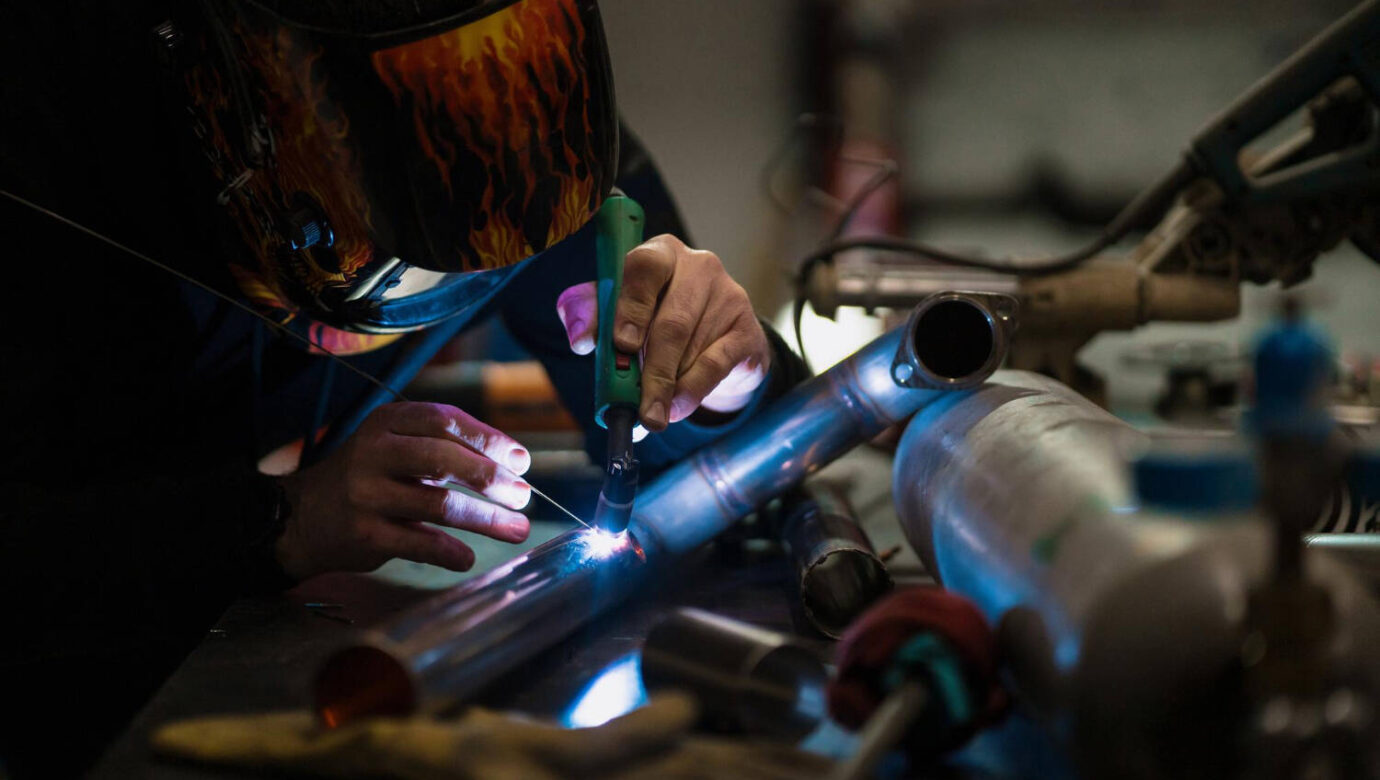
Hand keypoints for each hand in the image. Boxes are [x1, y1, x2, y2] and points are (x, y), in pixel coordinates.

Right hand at [275, 403, 532, 579]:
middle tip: (524, 497)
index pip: (444, 420)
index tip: (522, 460)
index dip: (489, 439)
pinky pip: (420, 543)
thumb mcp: (395, 447)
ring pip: (439, 504)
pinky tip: (468, 557)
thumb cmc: (368, 478)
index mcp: (386, 422)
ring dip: (486, 519)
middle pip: (444, 459)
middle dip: (493, 479)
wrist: (300, 518)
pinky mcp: (364, 533)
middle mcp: (373, 452)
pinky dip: (451, 552)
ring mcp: (366, 493)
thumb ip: (444, 448)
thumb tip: (514, 466)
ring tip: (518, 529)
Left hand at [555, 234, 770, 431]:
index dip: (631, 307)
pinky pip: (716, 363)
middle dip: (652, 371)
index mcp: (660, 253)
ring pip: (692, 347)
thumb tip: (582, 341)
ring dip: (669, 386)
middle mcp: (699, 266)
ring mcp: (729, 295)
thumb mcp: (619, 311)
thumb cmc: (656, 320)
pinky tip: (679, 407)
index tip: (622, 344)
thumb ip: (592, 317)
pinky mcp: (748, 328)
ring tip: (654, 413)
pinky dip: (693, 390)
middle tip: (640, 408)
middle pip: (672, 321)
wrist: (715, 339)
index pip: (645, 268)